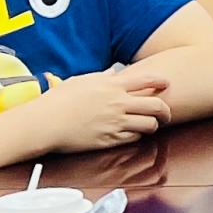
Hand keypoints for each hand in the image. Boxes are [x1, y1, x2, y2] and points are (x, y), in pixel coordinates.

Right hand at [29, 65, 173, 153]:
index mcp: (112, 86)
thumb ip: (102, 77)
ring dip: (153, 125)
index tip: (167, 84)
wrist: (45, 122)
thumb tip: (112, 72)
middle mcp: (118, 103)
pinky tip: (133, 134)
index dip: (161, 81)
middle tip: (167, 114)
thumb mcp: (82, 80)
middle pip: (155, 105)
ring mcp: (114, 122)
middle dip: (166, 110)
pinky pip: (132, 138)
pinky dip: (136, 136)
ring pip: (148, 125)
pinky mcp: (108, 140)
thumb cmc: (59, 100)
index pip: (147, 80)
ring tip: (151, 126)